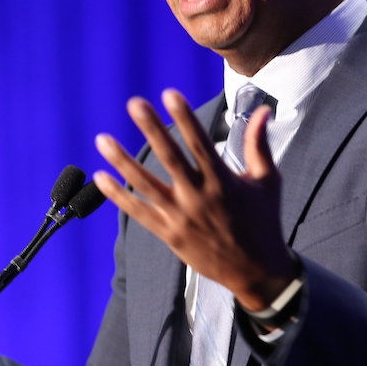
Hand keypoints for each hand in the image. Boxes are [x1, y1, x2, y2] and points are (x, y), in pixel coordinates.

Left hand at [92, 89, 297, 311]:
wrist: (256, 272)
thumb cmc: (263, 220)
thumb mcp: (266, 181)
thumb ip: (259, 144)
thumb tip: (261, 110)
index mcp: (223, 181)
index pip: (200, 143)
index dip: (185, 117)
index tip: (169, 93)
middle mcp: (199, 197)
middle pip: (170, 158)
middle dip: (152, 129)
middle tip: (134, 103)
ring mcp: (181, 217)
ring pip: (146, 185)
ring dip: (122, 161)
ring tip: (102, 139)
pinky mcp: (169, 233)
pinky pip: (138, 212)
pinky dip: (117, 196)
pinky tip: (99, 177)